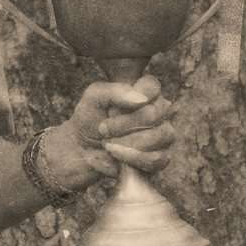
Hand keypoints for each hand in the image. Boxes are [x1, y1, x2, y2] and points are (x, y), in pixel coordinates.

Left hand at [39, 75, 175, 192]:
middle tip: (103, 128)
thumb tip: (141, 99)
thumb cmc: (90, 118)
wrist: (82, 150)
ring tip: (107, 143)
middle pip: (153, 114)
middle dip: (122, 124)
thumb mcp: (94, 98)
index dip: (131, 98)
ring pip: (157, 138)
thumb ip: (115, 92)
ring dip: (125, 142)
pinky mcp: (161, 158)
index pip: (152, 86)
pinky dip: (129, 158)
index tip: (111, 109)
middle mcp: (159, 112)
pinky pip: (155, 159)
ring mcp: (164, 135)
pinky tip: (113, 156)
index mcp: (144, 92)